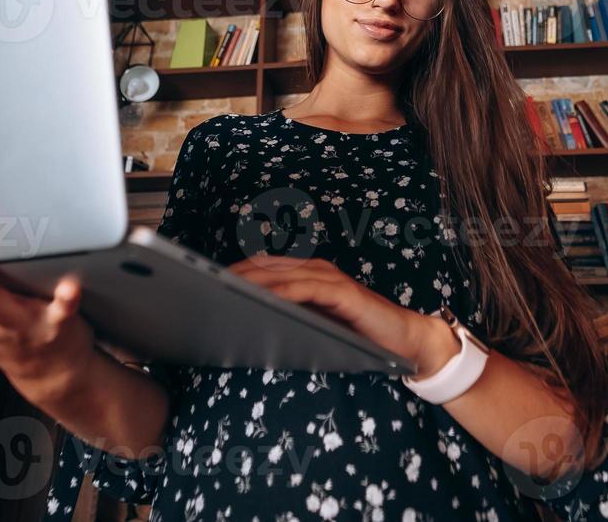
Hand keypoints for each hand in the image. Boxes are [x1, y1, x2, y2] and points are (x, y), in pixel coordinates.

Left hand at [226, 256, 461, 376]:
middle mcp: (316, 269)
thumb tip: (246, 323)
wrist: (403, 339)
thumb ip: (288, 317)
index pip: (262, 268)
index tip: (205, 282)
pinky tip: (265, 300)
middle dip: (235, 275)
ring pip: (283, 274)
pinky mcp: (343, 292)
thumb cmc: (357, 334)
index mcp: (306, 274)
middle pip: (266, 267)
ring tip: (225, 289)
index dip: (234, 273)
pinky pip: (307, 288)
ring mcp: (330, 278)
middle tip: (206, 285)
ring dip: (253, 281)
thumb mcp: (314, 325)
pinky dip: (284, 292)